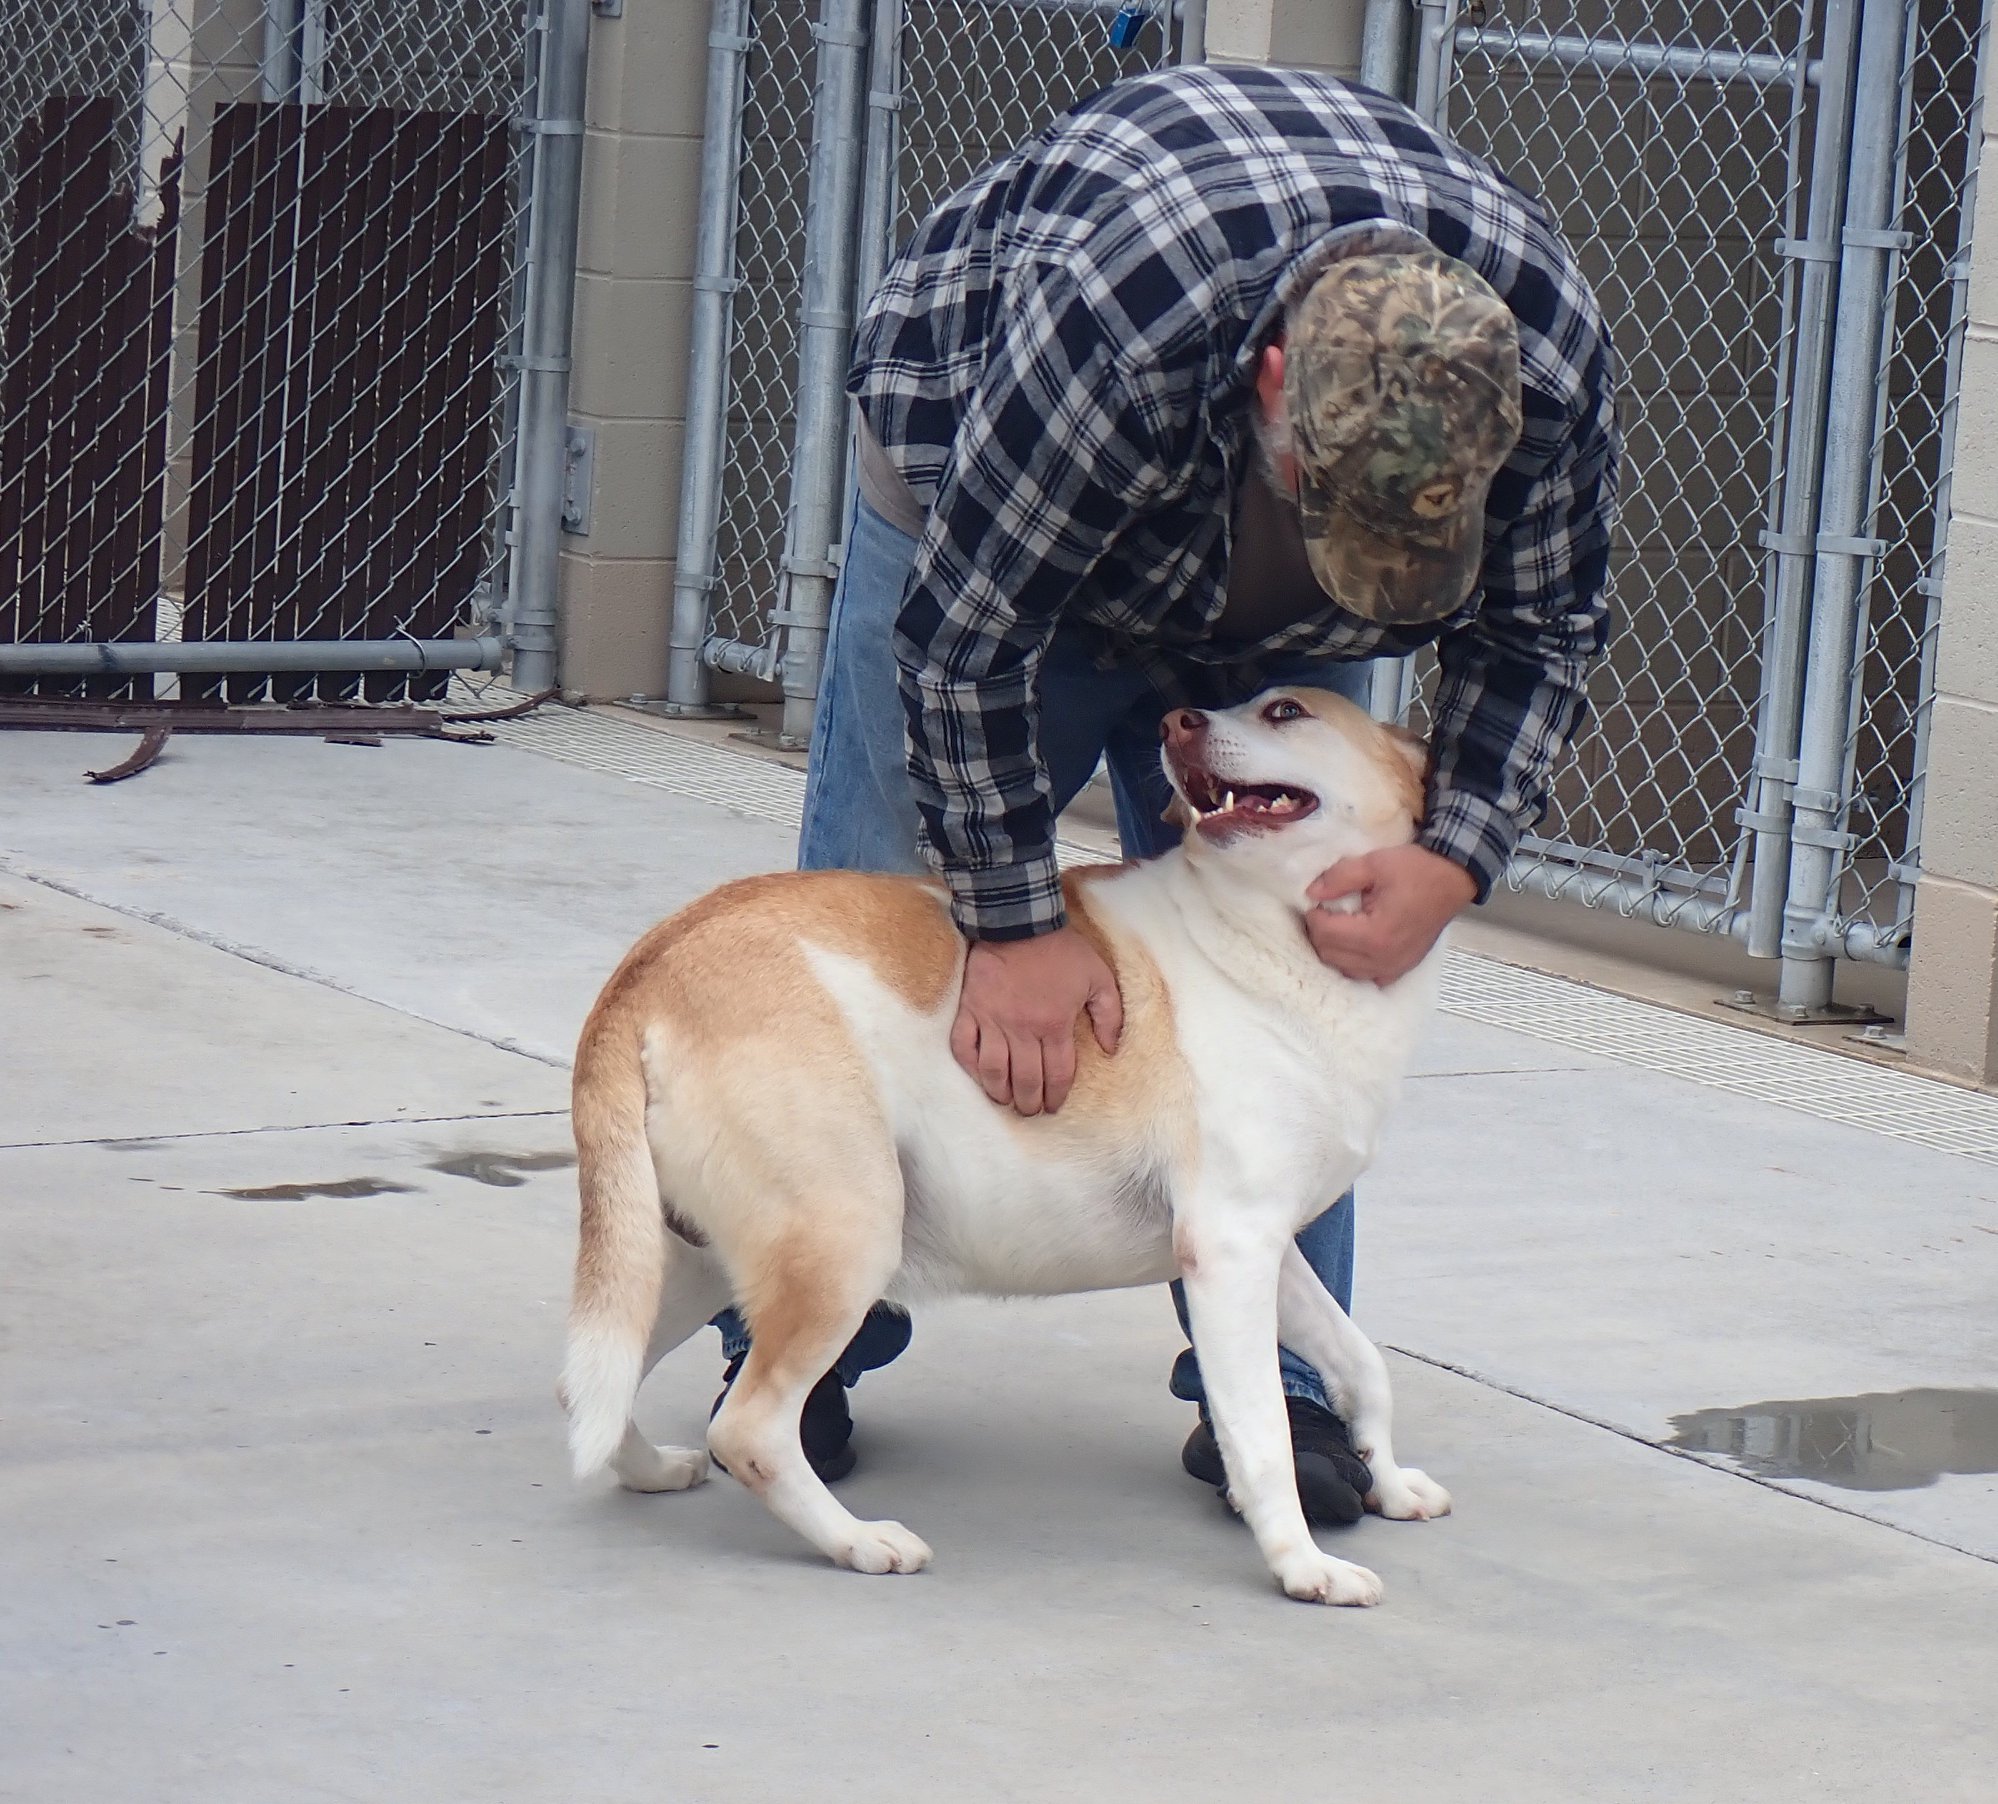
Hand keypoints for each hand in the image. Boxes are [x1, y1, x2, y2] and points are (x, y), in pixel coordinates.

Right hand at [950, 926, 1123, 1116]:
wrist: (1019, 921)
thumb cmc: (1061, 950)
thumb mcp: (1098, 977)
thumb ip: (1109, 1015)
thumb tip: (1110, 1049)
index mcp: (1055, 1026)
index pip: (1057, 1074)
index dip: (1057, 1095)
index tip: (1054, 1106)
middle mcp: (1023, 1031)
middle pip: (1026, 1080)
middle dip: (1029, 1102)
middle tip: (1031, 1110)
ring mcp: (993, 1022)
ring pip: (993, 1071)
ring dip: (1000, 1091)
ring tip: (1005, 1100)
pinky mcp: (970, 1010)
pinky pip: (964, 1045)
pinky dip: (969, 1065)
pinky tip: (978, 1075)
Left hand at [1304, 845, 1475, 984]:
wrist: (1452, 879)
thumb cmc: (1416, 870)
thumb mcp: (1374, 863)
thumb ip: (1339, 877)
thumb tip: (1311, 893)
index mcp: (1375, 934)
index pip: (1325, 934)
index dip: (1314, 916)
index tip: (1317, 901)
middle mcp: (1383, 959)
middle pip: (1330, 955)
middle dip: (1320, 933)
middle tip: (1325, 911)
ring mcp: (1393, 968)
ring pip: (1344, 969)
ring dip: (1333, 950)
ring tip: (1337, 926)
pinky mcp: (1401, 969)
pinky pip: (1366, 976)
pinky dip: (1353, 963)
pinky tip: (1355, 944)